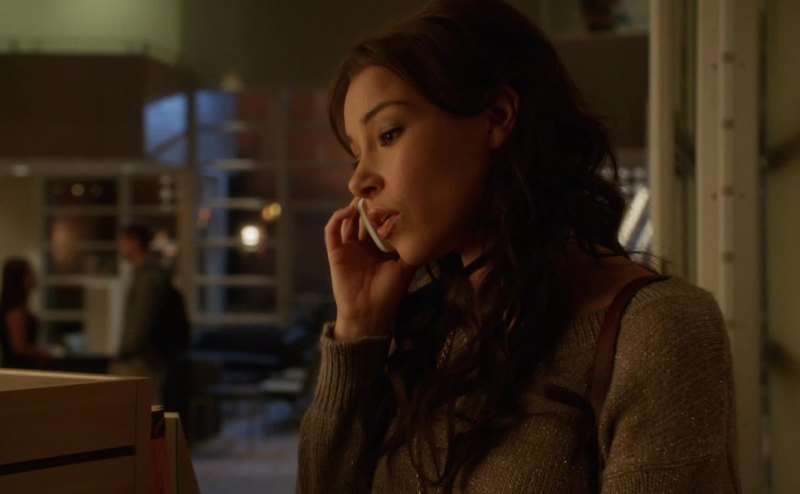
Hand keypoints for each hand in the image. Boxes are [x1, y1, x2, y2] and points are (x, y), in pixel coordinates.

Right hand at [325, 200, 416, 340]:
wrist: (370, 314)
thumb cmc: (388, 293)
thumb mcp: (405, 267)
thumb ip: (411, 248)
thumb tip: (426, 229)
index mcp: (379, 248)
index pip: (380, 222)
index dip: (385, 209)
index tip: (394, 196)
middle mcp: (363, 245)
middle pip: (363, 217)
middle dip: (370, 203)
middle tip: (379, 190)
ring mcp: (348, 248)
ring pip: (348, 219)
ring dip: (355, 206)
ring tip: (366, 196)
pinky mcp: (335, 252)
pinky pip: (332, 230)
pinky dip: (339, 217)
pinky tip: (350, 210)